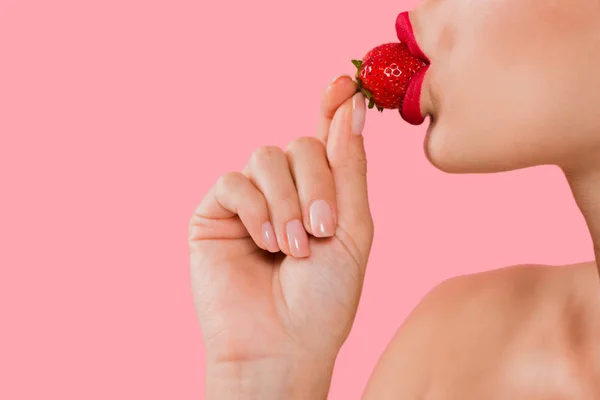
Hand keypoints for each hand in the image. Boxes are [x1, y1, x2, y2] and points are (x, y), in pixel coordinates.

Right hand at [189, 76, 372, 397]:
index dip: (333, 108)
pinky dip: (256, 208)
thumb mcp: (351, 230)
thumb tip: (352, 109)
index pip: (325, 138)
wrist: (281, 346)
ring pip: (267, 156)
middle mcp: (285, 190)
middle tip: (320, 231)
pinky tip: (264, 242)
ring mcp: (249, 199)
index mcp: (321, 193)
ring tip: (291, 247)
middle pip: (301, 144)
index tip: (343, 86)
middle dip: (316, 185)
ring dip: (286, 201)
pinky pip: (234, 181)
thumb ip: (348, 169)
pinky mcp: (216, 211)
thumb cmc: (324, 298)